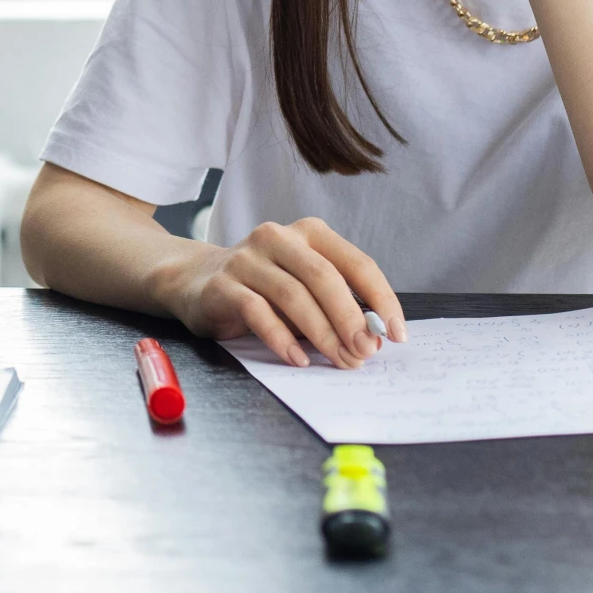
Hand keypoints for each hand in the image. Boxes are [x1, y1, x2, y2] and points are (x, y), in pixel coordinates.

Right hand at [151, 218, 406, 368]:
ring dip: (321, 333)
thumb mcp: (304, 287)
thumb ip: (334, 305)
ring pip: (292, 294)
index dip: (381, 299)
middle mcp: (278, 237)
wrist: (196, 280)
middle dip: (349, 317)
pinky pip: (257, 311)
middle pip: (323, 276)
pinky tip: (298, 359)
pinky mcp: (223, 285)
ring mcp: (247, 259)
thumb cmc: (264, 287)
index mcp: (309, 233)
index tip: (397, 334)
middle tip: (365, 351)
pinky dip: (281, 338)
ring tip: (339, 360)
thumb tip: (371, 338)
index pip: (356, 263)